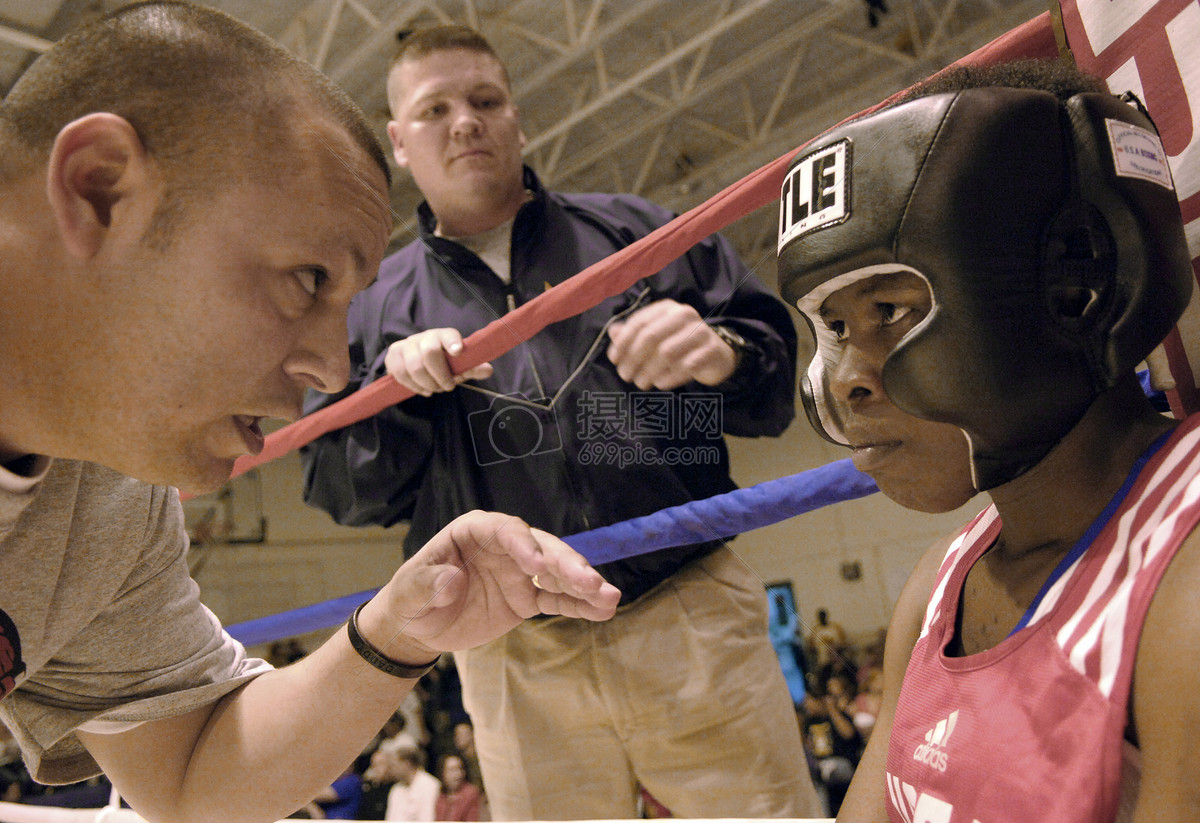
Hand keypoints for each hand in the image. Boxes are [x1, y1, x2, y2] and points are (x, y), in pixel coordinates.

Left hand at [361, 511, 619, 662]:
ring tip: (610, 598)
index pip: (504, 530)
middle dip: (566, 564)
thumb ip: (428, 584)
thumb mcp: (409, 593)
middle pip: (541, 547)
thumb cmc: (412, 599)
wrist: (419, 624)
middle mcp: (503, 546)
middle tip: (590, 583)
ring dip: (584, 584)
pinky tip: (604, 611)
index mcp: (473, 531)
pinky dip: (580, 605)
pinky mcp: (527, 597)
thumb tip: (452, 580)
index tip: (537, 566)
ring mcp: (519, 571)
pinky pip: (557, 598)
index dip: (523, 544)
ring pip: (557, 572)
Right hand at [384, 328, 493, 396]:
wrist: (416, 359)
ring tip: (435, 389)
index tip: (458, 351)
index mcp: (442, 335)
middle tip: (448, 387)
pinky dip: (414, 386)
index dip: (452, 341)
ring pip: (414, 366)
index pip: (447, 334)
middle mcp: (423, 337)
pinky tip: (424, 390)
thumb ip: (472, 368)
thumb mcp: (459, 366)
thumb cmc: (442, 362)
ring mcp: (405, 345)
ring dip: (427, 383)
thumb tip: (488, 370)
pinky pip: (400, 373)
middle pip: (429, 352)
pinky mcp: (392, 356)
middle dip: (440, 374)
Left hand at [606, 299, 737, 389]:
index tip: (614, 360)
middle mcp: (684, 315)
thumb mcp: (656, 335)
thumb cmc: (679, 345)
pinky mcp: (711, 350)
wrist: (716, 354)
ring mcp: (700, 332)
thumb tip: (613, 332)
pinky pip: (684, 367)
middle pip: (651, 336)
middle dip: (633, 358)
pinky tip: (659, 383)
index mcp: (667, 308)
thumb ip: (633, 333)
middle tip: (624, 375)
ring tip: (640, 383)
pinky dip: (668, 378)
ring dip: (648, 371)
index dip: (623, 342)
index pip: (639, 322)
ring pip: (666, 353)